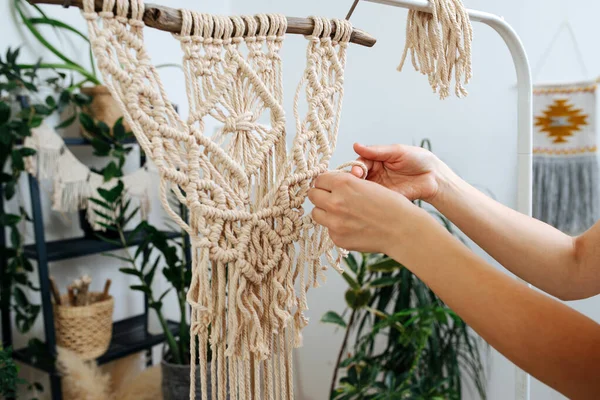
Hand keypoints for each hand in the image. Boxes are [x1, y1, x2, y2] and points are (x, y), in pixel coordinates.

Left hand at [308, 171, 423, 253]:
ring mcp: (334, 222)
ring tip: (341, 213)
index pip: (319, 180)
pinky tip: (352, 226)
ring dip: (325, 212)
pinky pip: (328, 230)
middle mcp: (335, 202)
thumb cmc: (390, 205)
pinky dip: (337, 228)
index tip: (330, 187)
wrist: (403, 229)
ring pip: (316, 213)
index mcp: (343, 183)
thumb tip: (329, 185)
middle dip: (321, 196)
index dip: (326, 183)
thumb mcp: (367, 184)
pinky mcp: (337, 238)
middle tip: (332, 199)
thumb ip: (345, 184)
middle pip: (312, 195)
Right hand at [350, 143, 453, 202]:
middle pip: (359, 177)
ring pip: (364, 189)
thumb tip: (356, 145)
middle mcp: (376, 173)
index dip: (356, 166)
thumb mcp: (396, 151)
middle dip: (355, 179)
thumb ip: (376, 151)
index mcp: (377, 160)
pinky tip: (368, 199)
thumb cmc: (418, 159)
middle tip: (357, 180)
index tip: (356, 171)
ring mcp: (380, 187)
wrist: (434, 176)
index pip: (360, 162)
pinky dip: (369, 200)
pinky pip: (375, 199)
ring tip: (360, 190)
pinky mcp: (387, 198)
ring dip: (360, 190)